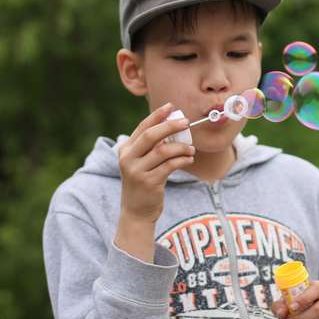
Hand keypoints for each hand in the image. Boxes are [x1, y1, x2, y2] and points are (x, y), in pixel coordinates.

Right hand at [117, 103, 194, 222]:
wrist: (136, 211)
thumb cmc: (143, 181)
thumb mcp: (142, 162)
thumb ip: (152, 146)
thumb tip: (174, 126)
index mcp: (126, 149)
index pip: (142, 127)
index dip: (157, 115)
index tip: (171, 106)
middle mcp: (128, 158)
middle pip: (151, 135)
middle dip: (170, 126)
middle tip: (186, 122)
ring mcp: (137, 171)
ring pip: (163, 150)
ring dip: (181, 147)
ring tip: (191, 149)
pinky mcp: (149, 182)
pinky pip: (170, 165)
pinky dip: (182, 160)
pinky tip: (189, 159)